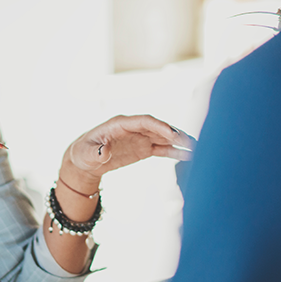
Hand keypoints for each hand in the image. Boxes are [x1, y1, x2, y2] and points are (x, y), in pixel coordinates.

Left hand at [62, 115, 194, 187]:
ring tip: (197, 148)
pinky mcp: (144, 148)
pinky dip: (175, 151)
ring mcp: (140, 137)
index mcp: (120, 123)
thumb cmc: (84, 153)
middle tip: (191, 142)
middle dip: (174, 133)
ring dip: (179, 141)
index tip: (172, 134)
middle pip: (158, 127)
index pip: (143, 121)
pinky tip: (188, 156)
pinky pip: (162, 148)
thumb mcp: (86, 154)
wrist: (86, 160)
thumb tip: (105, 153)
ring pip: (163, 137)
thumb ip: (96, 152)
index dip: (159, 126)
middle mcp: (134, 128)